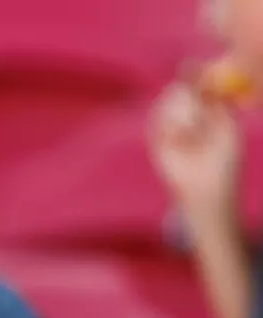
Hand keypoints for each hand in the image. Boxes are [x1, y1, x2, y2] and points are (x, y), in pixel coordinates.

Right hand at [149, 80, 241, 221]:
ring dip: (183, 114)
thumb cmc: (224, 158)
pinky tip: (181, 140)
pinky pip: (157, 121)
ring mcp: (170, 126)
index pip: (196, 83)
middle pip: (178, 89)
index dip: (193, 73)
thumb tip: (205, 79)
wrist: (208, 186)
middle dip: (188, 97)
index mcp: (206, 108)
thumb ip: (217, 100)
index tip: (190, 66)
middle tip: (200, 114)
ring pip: (168, 103)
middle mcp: (187, 114)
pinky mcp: (156, 139)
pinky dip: (171, 127)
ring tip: (192, 135)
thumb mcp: (226, 123)